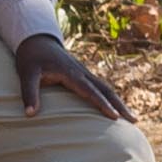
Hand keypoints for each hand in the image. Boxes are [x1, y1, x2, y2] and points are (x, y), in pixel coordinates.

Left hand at [13, 28, 130, 122]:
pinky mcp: (82, 74)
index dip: (102, 104)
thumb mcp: (27, 74)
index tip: (114, 117)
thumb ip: (29, 93)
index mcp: (70, 73)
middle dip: (120, 105)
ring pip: (106, 88)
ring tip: (132, 118)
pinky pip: (100, 87)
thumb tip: (30, 114)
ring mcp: (84, 72)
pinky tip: (115, 108)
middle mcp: (81, 72)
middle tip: (134, 120)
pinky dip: (111, 98)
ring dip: (119, 102)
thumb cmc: (31, 58)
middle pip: (106, 90)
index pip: (90, 91)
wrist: (36, 40)